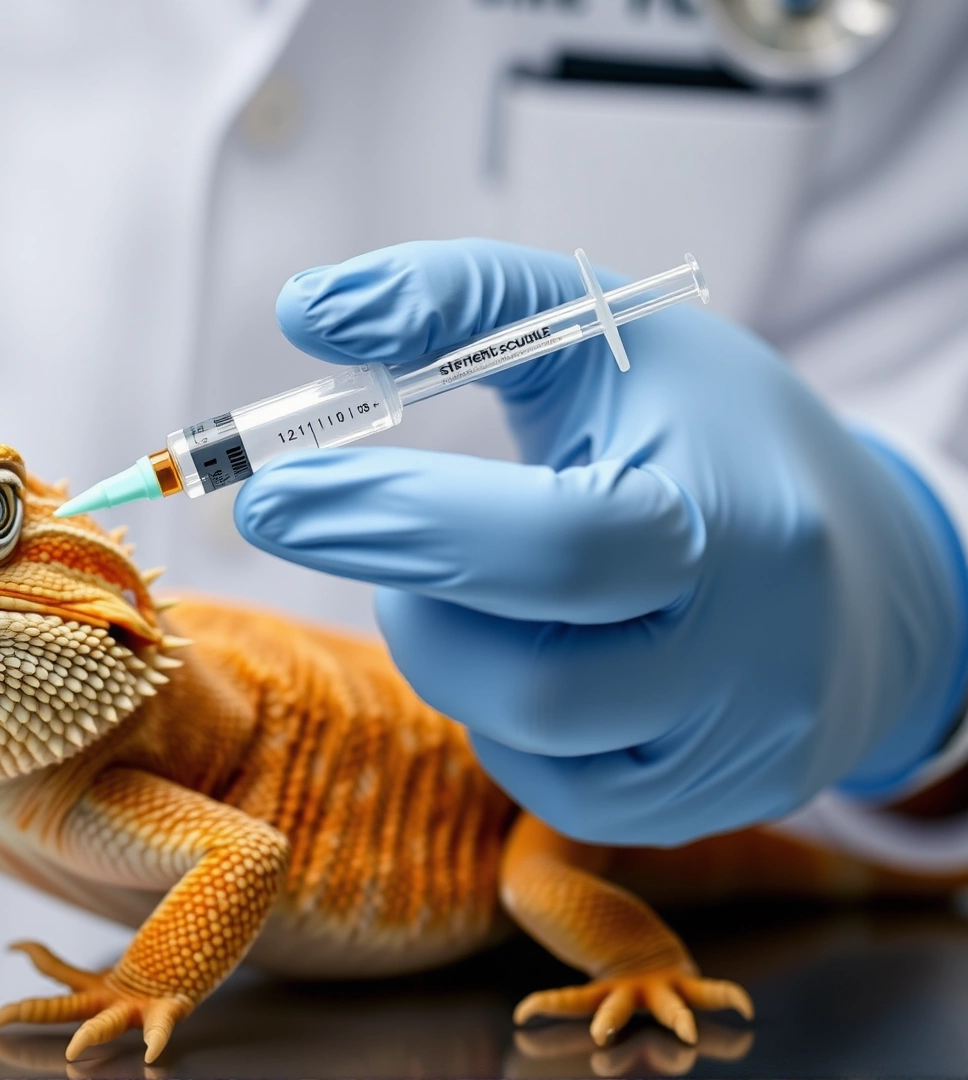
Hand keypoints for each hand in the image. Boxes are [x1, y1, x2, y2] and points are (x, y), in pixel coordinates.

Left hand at [233, 239, 967, 843]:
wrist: (868, 572)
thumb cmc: (708, 431)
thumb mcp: (609, 331)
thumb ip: (461, 301)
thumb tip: (305, 310)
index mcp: (733, 518)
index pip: (551, 546)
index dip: (399, 523)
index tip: (270, 495)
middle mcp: (747, 656)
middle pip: (529, 680)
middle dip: (410, 602)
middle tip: (354, 530)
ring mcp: (728, 750)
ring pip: (524, 739)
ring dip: (448, 651)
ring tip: (469, 579)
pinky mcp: (699, 809)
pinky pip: (546, 789)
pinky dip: (501, 714)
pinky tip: (529, 644)